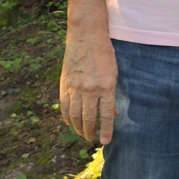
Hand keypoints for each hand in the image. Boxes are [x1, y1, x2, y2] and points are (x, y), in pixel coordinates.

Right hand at [59, 27, 117, 144]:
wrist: (86, 37)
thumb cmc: (105, 55)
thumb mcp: (115, 74)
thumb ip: (112, 95)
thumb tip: (112, 114)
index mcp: (106, 87)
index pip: (105, 115)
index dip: (106, 130)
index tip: (105, 142)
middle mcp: (90, 89)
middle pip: (88, 118)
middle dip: (90, 132)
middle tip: (91, 138)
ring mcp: (75, 87)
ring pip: (74, 115)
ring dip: (78, 127)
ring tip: (82, 133)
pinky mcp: (65, 83)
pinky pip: (64, 105)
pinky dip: (66, 117)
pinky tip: (70, 123)